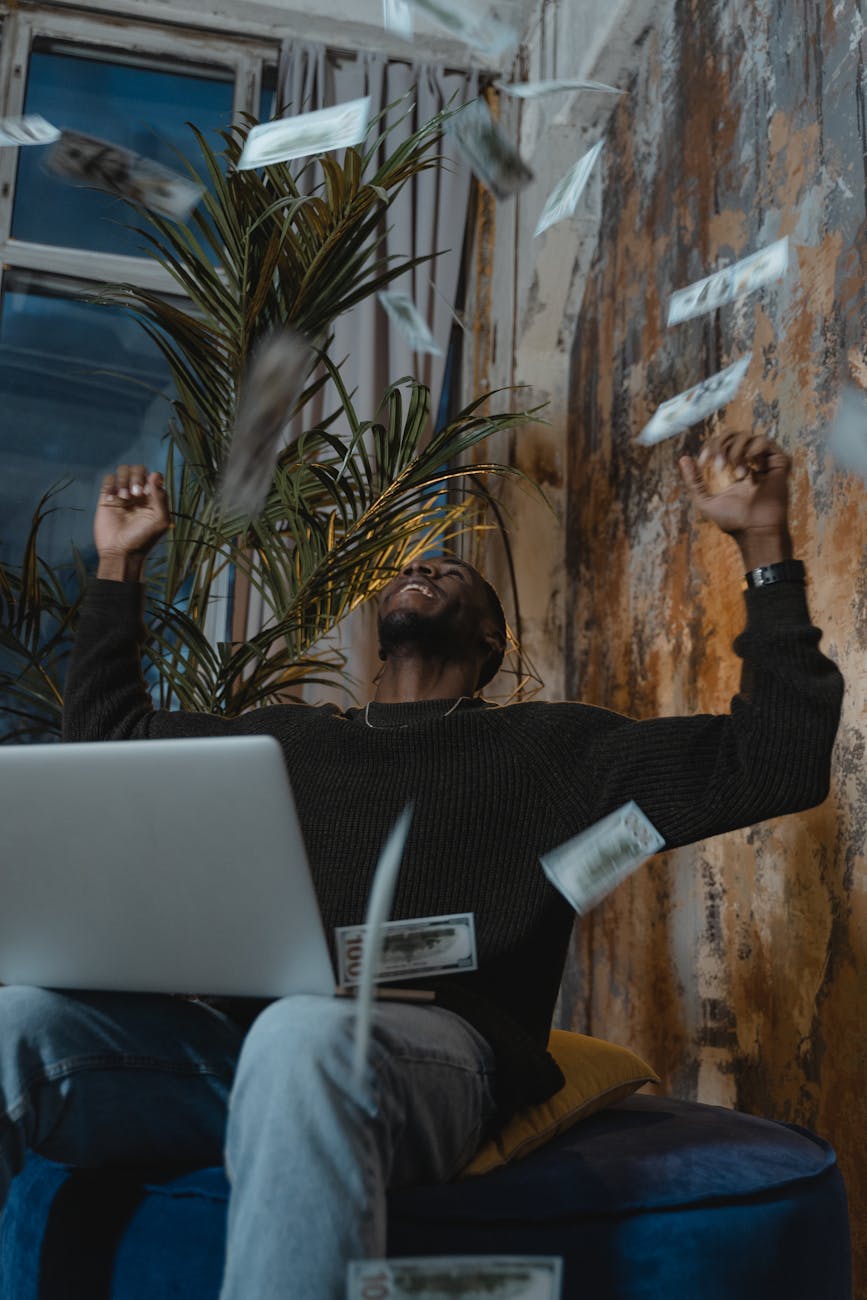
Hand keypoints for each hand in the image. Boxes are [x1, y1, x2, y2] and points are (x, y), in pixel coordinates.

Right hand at [94, 464, 170, 580]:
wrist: (121, 552)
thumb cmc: (143, 539)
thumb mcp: (160, 520)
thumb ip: (160, 497)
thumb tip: (154, 475)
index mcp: (153, 498)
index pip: (153, 476)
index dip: (151, 478)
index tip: (147, 493)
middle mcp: (138, 494)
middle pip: (138, 470)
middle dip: (137, 477)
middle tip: (136, 494)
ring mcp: (122, 495)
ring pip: (123, 471)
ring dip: (124, 480)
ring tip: (124, 498)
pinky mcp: (107, 498)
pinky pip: (108, 479)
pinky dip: (110, 485)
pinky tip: (112, 500)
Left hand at [678, 431, 792, 567]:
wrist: (755, 531)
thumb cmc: (733, 521)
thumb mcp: (705, 501)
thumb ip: (694, 481)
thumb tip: (683, 458)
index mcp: (737, 468)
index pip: (723, 443)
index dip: (711, 446)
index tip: (703, 461)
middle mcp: (752, 462)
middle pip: (734, 435)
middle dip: (721, 445)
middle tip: (718, 466)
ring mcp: (766, 461)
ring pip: (748, 436)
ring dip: (735, 451)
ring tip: (736, 472)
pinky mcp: (780, 463)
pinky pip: (765, 441)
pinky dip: (752, 450)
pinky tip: (748, 468)